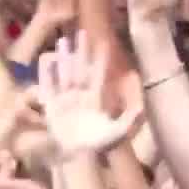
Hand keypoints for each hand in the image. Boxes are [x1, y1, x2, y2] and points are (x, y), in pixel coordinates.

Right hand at [35, 31, 141, 157]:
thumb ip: (131, 118)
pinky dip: (46, 75)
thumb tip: (142, 104)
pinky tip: (45, 61)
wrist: (78, 155)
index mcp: (95, 98)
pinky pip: (48, 87)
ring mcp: (65, 99)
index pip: (98, 75)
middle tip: (83, 32)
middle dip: (82, 51)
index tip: (104, 44)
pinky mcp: (51, 106)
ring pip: (64, 73)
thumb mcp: (119, 131)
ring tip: (63, 40)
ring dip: (64, 57)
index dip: (101, 60)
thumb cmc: (98, 144)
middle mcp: (80, 94)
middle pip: (80, 68)